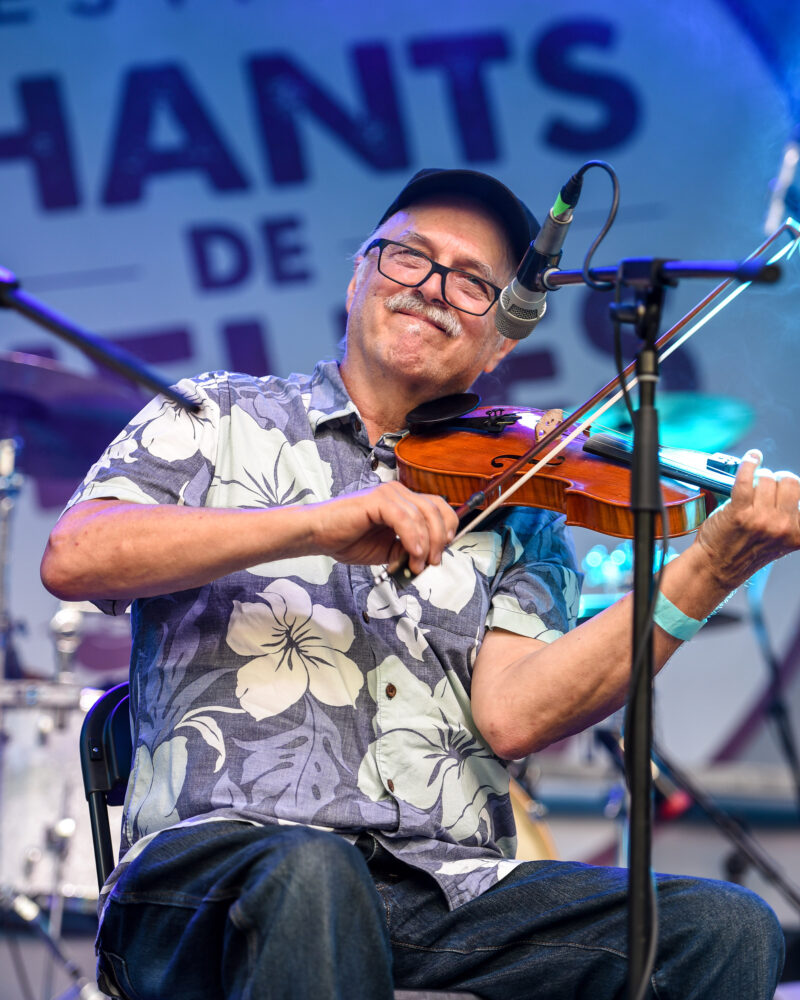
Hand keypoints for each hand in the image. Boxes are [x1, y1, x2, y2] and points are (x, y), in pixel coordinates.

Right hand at [310, 481, 458, 573]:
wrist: (318, 535)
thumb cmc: (348, 539)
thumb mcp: (389, 550)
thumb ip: (410, 550)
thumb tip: (430, 559)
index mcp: (404, 501)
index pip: (439, 507)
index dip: (447, 529)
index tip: (442, 552)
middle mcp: (398, 493)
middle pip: (436, 510)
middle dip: (440, 539)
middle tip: (432, 562)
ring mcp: (388, 494)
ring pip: (423, 515)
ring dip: (426, 544)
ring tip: (417, 564)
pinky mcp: (377, 500)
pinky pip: (405, 518)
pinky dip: (413, 538)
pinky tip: (412, 554)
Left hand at [695, 449, 799, 590]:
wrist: (717, 566)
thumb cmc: (746, 551)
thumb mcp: (781, 540)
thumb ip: (792, 518)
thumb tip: (792, 485)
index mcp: (798, 533)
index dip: (794, 488)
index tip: (789, 488)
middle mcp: (783, 526)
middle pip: (790, 481)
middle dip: (778, 480)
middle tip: (767, 486)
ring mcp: (761, 519)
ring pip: (767, 479)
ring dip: (759, 478)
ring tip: (752, 488)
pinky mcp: (739, 512)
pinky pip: (746, 477)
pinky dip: (749, 463)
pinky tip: (751, 458)